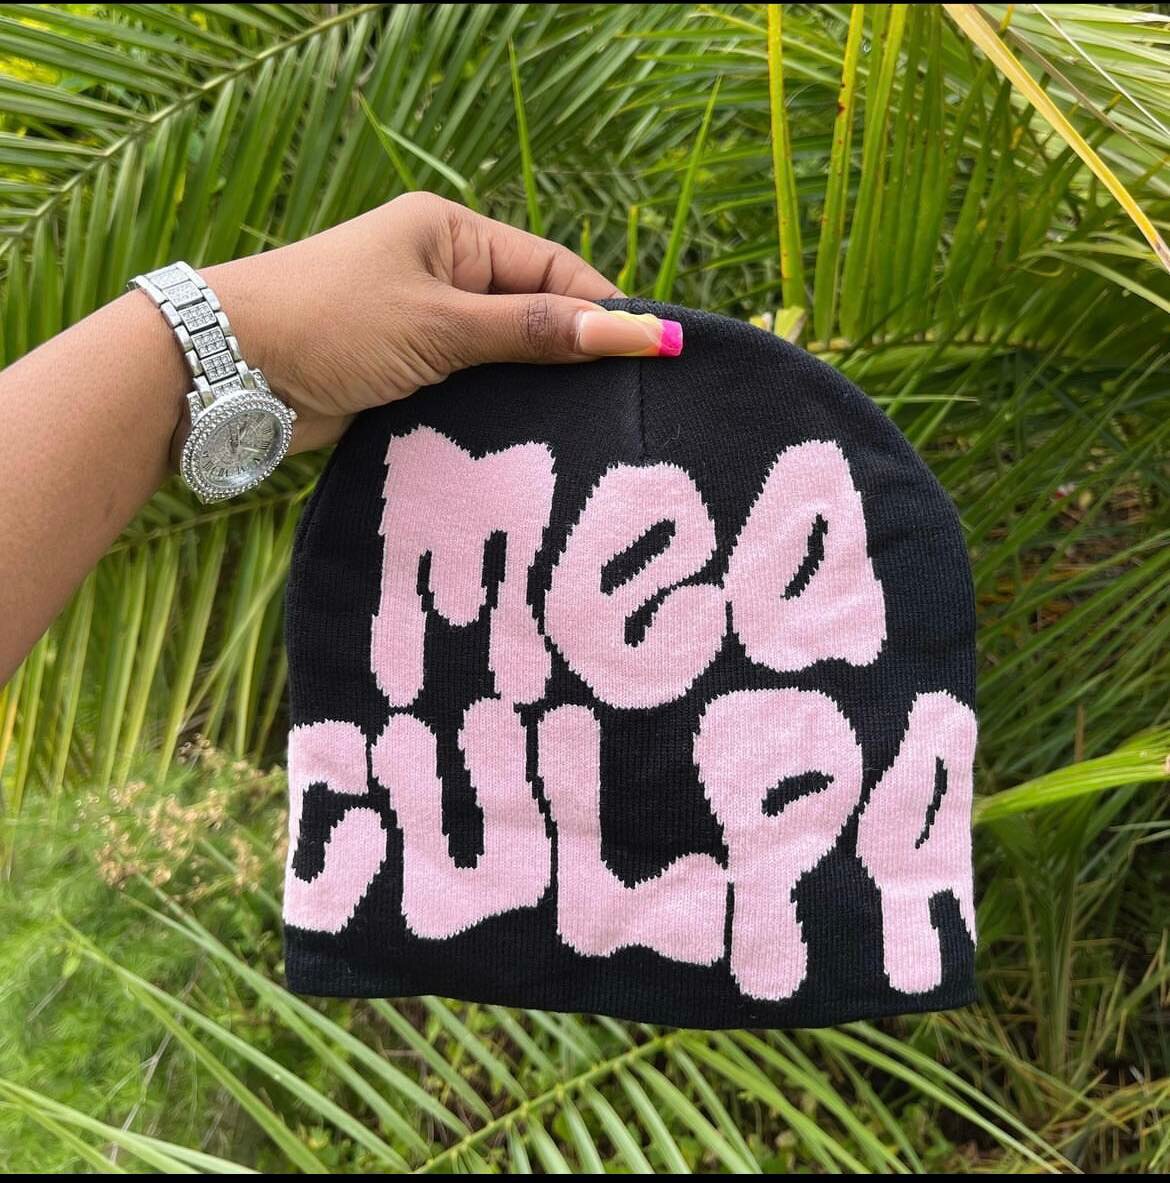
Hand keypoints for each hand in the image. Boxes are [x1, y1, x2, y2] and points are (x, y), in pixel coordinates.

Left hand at [203, 193, 682, 452]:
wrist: (227, 372)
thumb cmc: (330, 323)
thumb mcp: (442, 324)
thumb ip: (534, 332)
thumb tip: (630, 331)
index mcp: (452, 235)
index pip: (553, 271)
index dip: (605, 312)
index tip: (654, 358)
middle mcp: (442, 275)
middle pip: (534, 316)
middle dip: (575, 357)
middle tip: (628, 407)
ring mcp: (423, 328)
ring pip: (505, 360)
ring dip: (536, 392)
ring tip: (589, 433)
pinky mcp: (406, 376)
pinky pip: (471, 391)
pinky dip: (497, 414)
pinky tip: (530, 446)